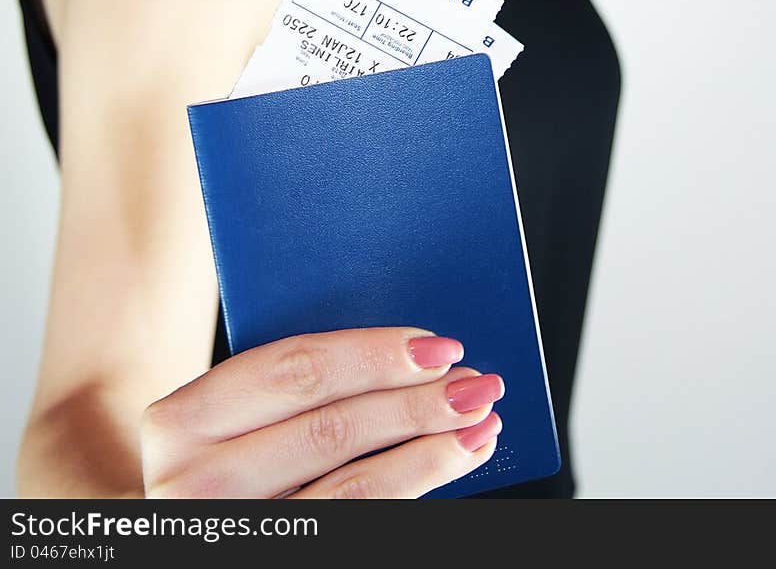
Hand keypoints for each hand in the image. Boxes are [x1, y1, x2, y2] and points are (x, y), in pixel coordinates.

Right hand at [140, 326, 503, 497]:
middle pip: (330, 428)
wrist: (186, 529)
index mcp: (181, 419)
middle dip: (413, 400)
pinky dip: (418, 485)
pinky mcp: (275, 564)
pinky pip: (360, 523)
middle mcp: (195, 484)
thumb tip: (404, 345)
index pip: (292, 370)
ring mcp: (237, 532)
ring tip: (479, 419)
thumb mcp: (224, 414)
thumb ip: (284, 379)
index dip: (371, 354)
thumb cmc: (218, 453)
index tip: (436, 344)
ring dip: (429, 448)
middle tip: (475, 380)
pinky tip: (452, 460)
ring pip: (354, 486)